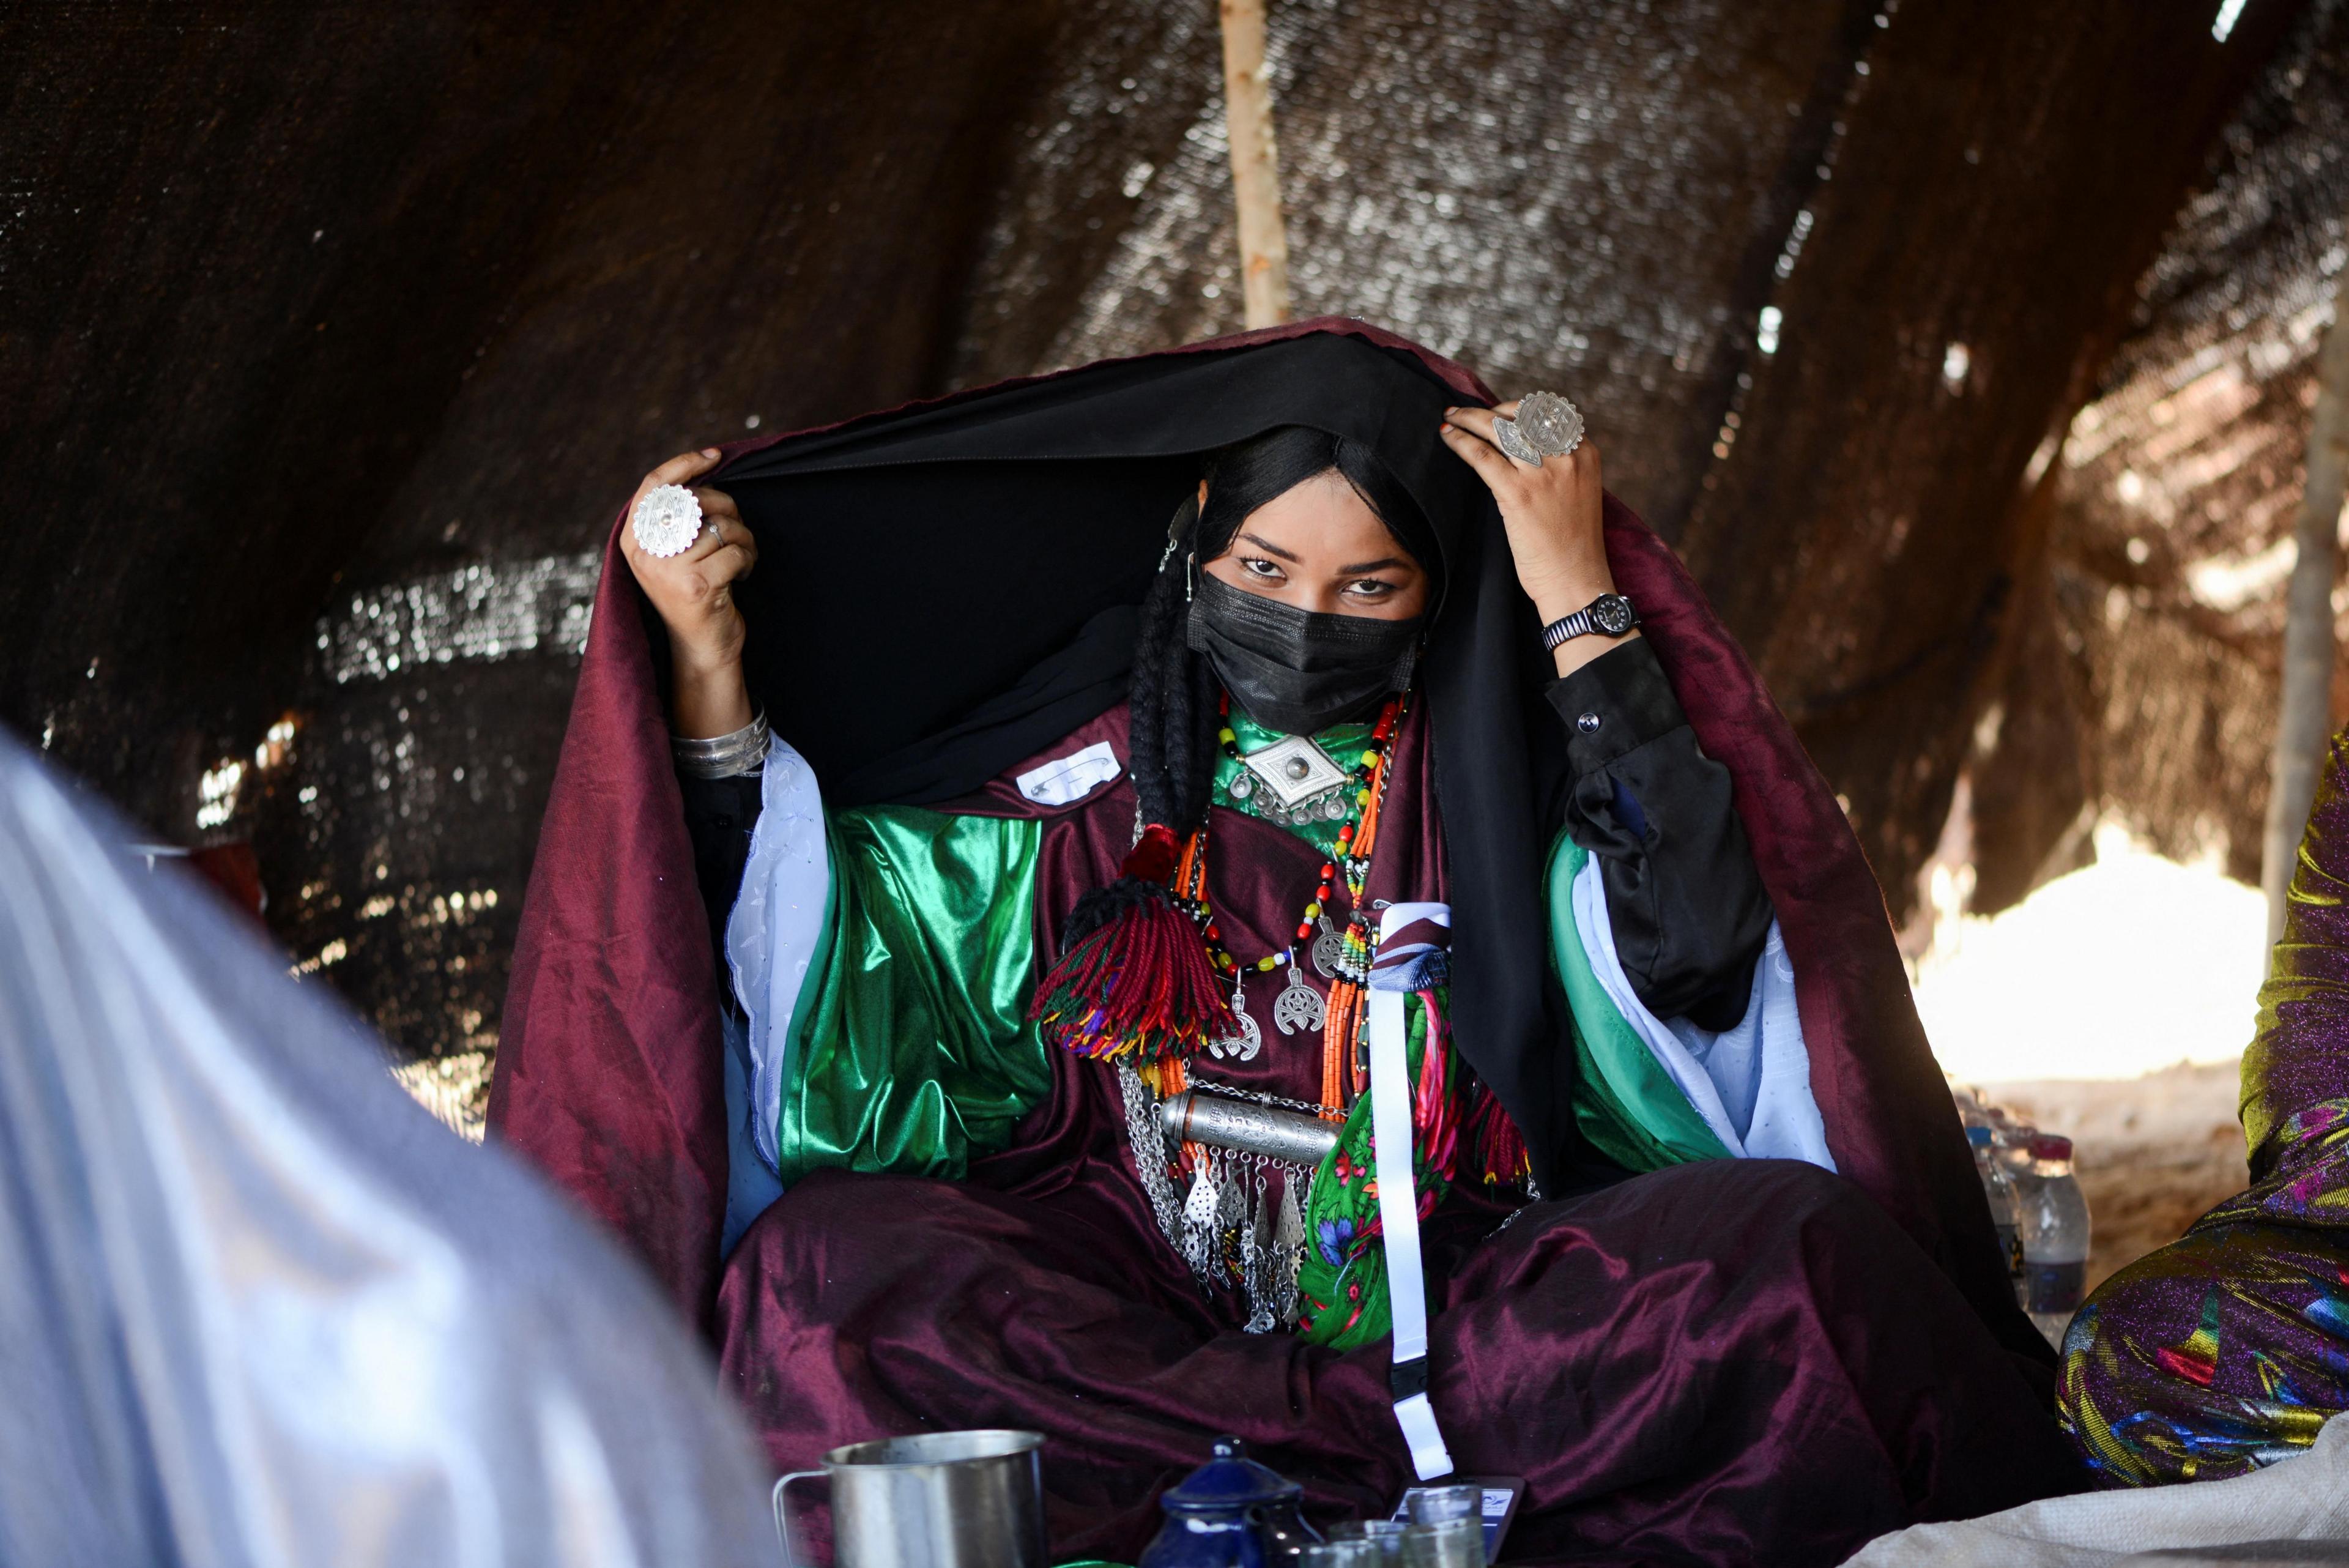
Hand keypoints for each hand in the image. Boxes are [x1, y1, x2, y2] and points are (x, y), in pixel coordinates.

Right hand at [619, 448, 757, 736]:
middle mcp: (645, 553)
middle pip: (696, 501)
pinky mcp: (696, 585)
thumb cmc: (694, 594)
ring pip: (721, 527)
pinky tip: (743, 574)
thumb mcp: (675, 555)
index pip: (653, 486)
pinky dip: (748, 559)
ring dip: (744, 539)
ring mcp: (668, 570)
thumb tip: (707, 471)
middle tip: (738, 530)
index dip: (683, 465)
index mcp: (634, 540)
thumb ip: (679, 519)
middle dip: (727, 508)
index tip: (714, 456)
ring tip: (742, 558)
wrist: (702, 649)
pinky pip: (735, 551)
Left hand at [1439, 401, 1630, 676]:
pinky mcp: (1519, 494)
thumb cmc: (1573, 546)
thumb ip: (1558, 466)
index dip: (1517, 409)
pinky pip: (1483, 456)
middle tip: (1465, 412)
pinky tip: (1447, 436)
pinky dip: (1461, 442)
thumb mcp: (1577, 493)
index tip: (1496, 414)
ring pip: (1499, 429)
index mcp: (1585, 453)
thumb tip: (1520, 447)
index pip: (1549, 412)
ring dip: (1469, 418)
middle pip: (1522, 415)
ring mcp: (1543, 474)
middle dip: (1490, 409)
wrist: (1576, 581)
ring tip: (1450, 417)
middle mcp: (1567, 457)